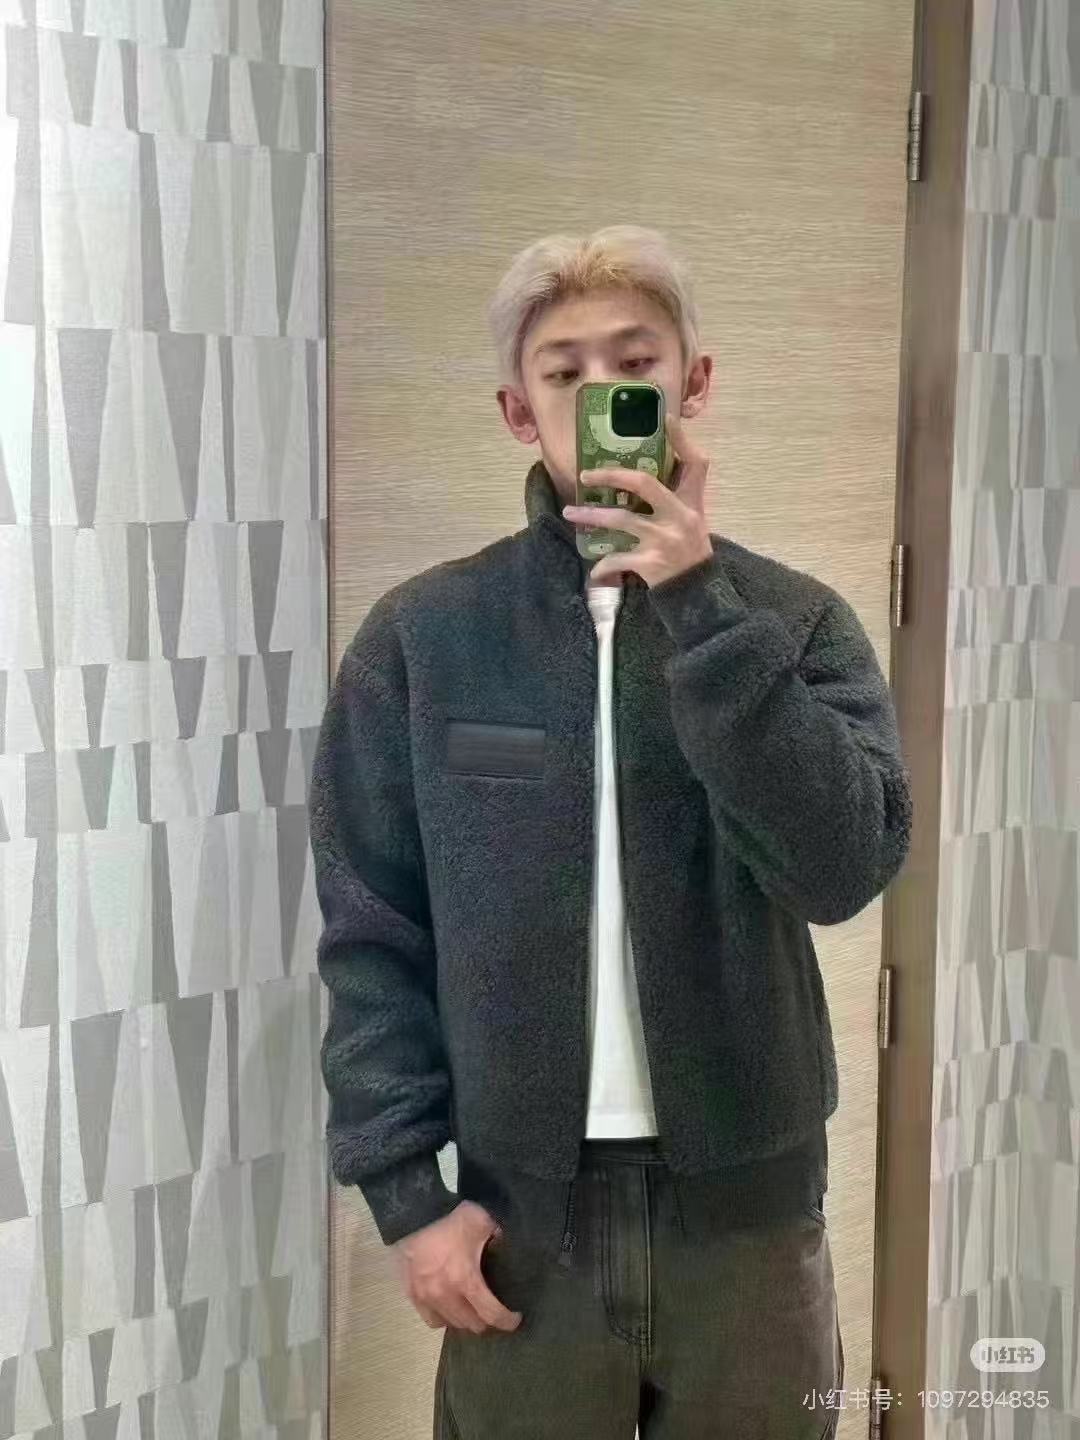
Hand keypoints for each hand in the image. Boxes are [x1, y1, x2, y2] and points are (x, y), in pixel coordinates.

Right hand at [393, 1199, 523, 1333]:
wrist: (413, 1216)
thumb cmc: (449, 1220)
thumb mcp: (480, 1222)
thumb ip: (499, 1234)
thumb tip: (508, 1246)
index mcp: (465, 1280)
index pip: (491, 1314)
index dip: (507, 1321)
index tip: (515, 1318)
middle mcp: (445, 1296)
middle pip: (472, 1324)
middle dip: (487, 1320)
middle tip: (493, 1309)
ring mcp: (426, 1298)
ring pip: (452, 1324)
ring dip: (466, 1320)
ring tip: (473, 1310)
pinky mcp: (413, 1296)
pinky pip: (432, 1320)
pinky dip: (444, 1318)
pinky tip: (450, 1308)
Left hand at [562, 412, 712, 587]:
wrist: (697, 590)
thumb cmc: (690, 549)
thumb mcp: (692, 517)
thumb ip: (675, 494)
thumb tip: (642, 473)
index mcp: (691, 502)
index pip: (694, 464)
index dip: (681, 440)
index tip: (666, 419)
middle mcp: (679, 516)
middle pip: (643, 484)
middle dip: (611, 476)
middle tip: (585, 476)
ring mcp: (664, 540)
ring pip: (621, 520)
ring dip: (591, 516)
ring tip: (569, 513)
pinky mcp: (651, 564)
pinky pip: (618, 559)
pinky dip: (603, 564)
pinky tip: (594, 569)